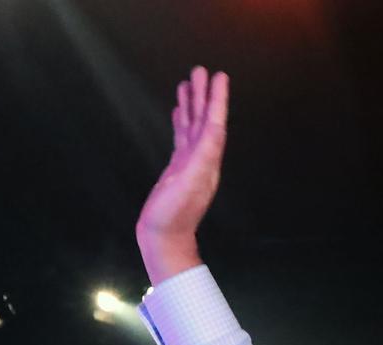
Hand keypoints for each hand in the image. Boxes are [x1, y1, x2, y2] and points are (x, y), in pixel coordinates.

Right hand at [136, 66, 229, 284]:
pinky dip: (181, 122)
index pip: (215, 123)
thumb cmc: (174, 214)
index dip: (217, 100)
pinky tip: (177, 111)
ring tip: (188, 82)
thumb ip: (201, 159)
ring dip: (192, 105)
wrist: (163, 237)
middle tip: (200, 70)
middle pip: (205, 120)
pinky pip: (181, 138)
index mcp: (208, 161)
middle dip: (203, 95)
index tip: (219, 77)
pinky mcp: (177, 169)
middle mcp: (202, 160)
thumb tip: (214, 133)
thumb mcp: (189, 185)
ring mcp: (189, 163)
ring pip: (192, 126)